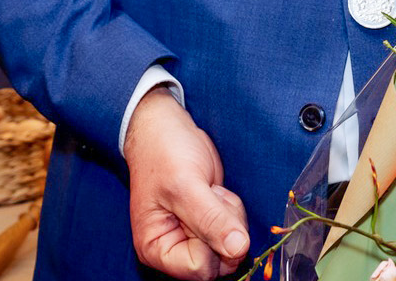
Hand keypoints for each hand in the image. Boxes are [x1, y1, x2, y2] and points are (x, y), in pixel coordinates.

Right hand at [124, 88, 247, 279]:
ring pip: (231, 247)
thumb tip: (238, 249)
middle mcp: (174, 250)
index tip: (204, 207)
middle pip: (219, 263)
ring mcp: (192, 238)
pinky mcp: (208, 225)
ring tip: (209, 191)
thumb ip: (210, 220)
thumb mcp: (186, 185)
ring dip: (229, 217)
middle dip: (224, 228)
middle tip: (209, 196)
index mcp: (157, 249)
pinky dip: (231, 210)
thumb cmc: (164, 153)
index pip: (200, 269)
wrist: (165, 130)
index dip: (213, 242)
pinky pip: (234, 230)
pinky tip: (215, 192)